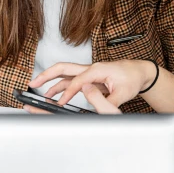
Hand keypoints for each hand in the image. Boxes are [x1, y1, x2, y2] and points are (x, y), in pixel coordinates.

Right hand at [29, 60, 157, 109]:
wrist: (140, 72)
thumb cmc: (132, 79)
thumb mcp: (123, 94)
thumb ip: (106, 99)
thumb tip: (89, 100)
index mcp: (98, 69)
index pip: (77, 81)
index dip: (67, 93)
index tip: (59, 104)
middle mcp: (91, 68)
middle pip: (64, 68)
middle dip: (47, 75)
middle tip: (33, 82)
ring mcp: (89, 72)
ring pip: (66, 74)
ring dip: (52, 81)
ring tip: (39, 91)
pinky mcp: (90, 77)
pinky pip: (71, 80)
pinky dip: (61, 86)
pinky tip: (55, 94)